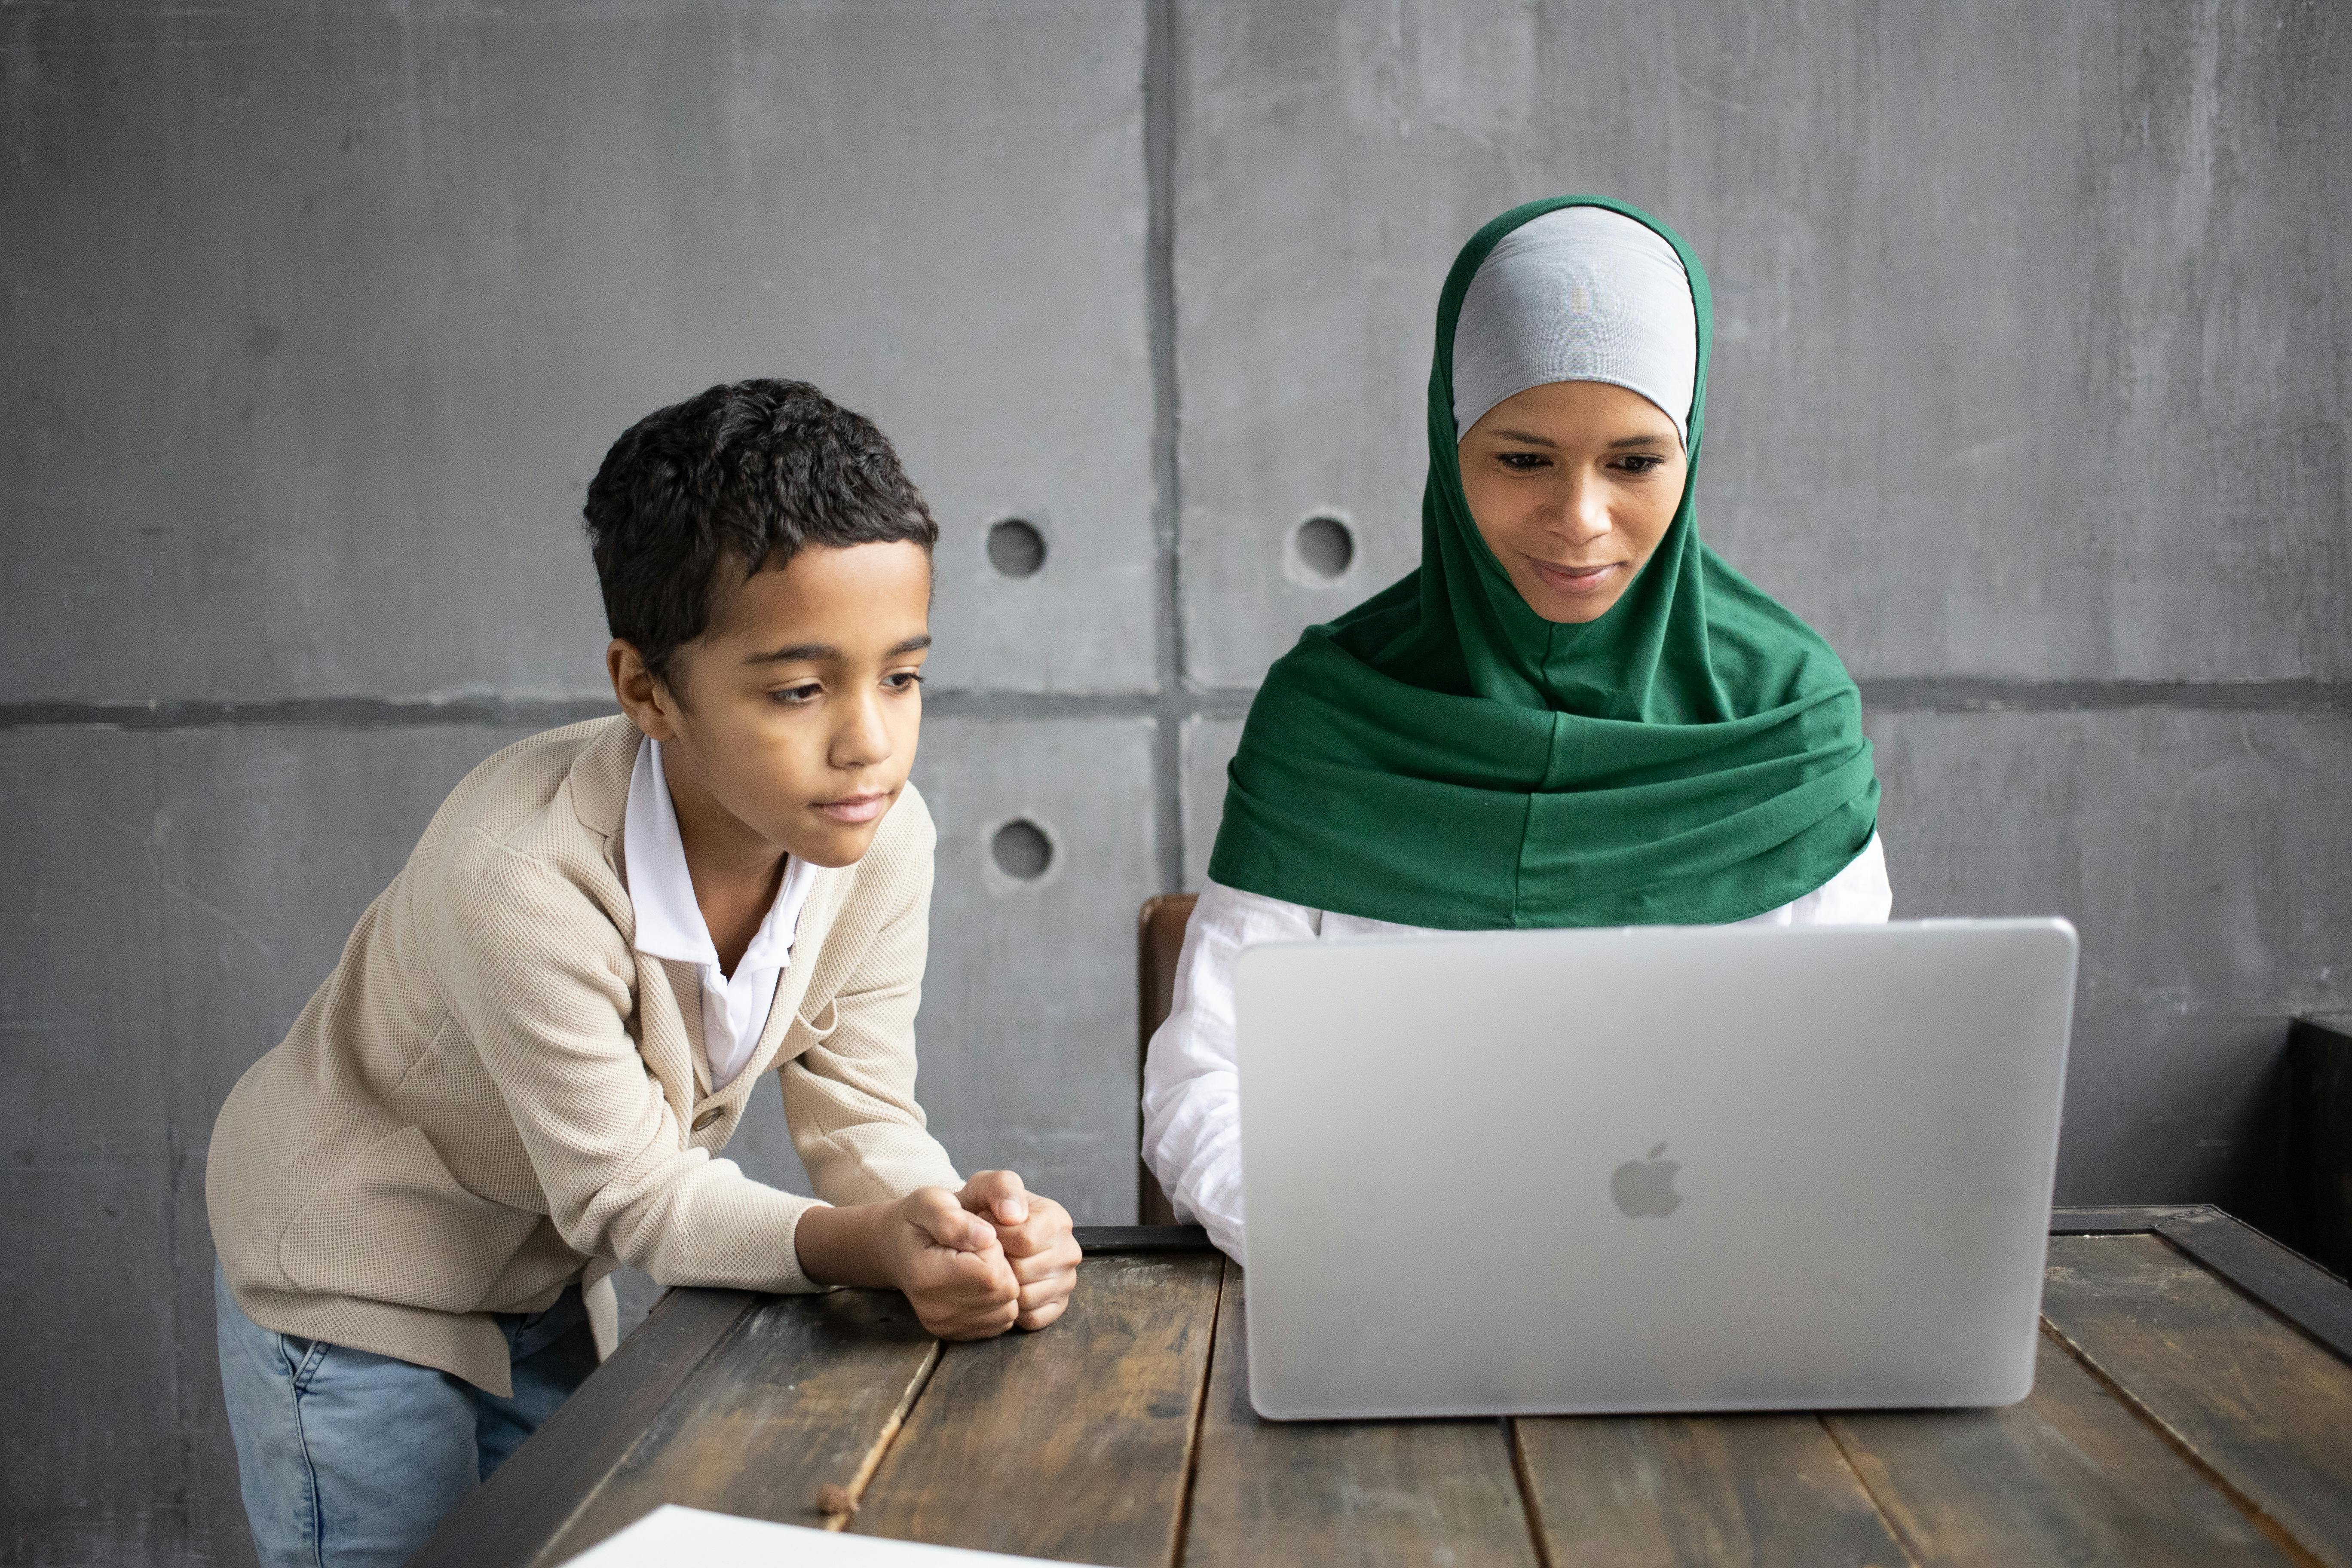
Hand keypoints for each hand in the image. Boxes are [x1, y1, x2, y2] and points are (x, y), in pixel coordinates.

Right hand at [795, 1188, 1019, 1339]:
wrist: (895, 1249)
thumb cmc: (916, 1220)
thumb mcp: (930, 1203)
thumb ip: (955, 1219)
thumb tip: (987, 1237)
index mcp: (928, 1277)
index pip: (992, 1272)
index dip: (995, 1249)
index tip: (978, 1235)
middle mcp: (936, 1311)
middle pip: (1004, 1293)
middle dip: (1002, 1267)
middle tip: (980, 1250)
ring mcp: (946, 1327)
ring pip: (1008, 1310)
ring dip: (1003, 1285)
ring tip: (979, 1265)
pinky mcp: (955, 1334)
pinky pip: (1001, 1321)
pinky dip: (999, 1302)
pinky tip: (979, 1283)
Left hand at [957, 1171, 1079, 1330]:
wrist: (981, 1233)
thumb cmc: (984, 1210)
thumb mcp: (985, 1186)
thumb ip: (1000, 1188)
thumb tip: (1012, 1215)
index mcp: (1057, 1220)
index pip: (1026, 1239)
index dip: (996, 1237)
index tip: (983, 1227)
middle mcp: (1069, 1251)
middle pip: (1024, 1271)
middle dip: (998, 1262)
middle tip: (989, 1250)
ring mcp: (1066, 1281)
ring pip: (1027, 1298)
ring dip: (1004, 1286)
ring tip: (996, 1266)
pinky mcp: (1058, 1306)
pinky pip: (1032, 1318)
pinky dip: (1014, 1309)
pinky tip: (1006, 1288)